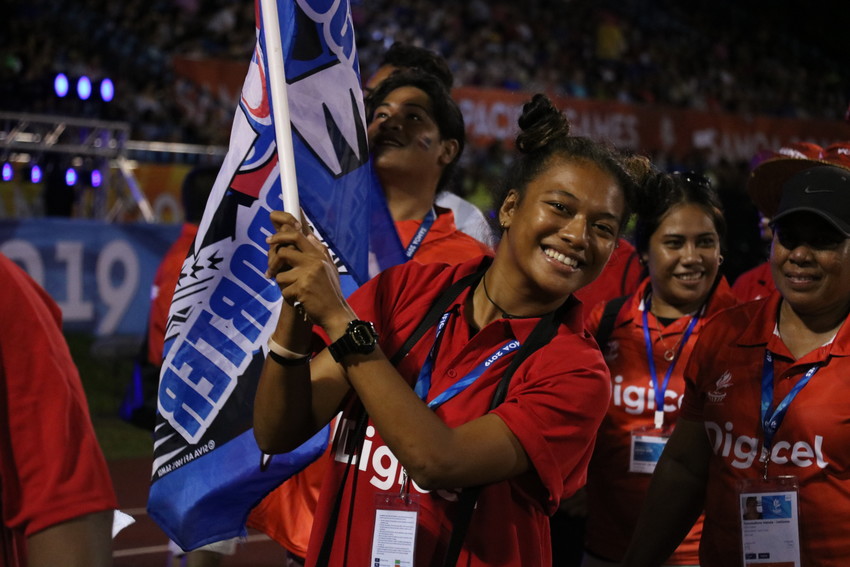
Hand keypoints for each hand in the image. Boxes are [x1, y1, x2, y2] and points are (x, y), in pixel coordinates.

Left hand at [265, 210, 352, 331]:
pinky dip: (289, 297)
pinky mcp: (302, 288)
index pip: (298, 235)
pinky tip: (299, 301)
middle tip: (269, 270)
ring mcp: (308, 274)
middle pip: (284, 249)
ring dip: (283, 285)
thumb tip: (308, 234)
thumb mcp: (329, 267)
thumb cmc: (330, 292)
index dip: (282, 233)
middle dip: (273, 259)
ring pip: (281, 274)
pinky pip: (284, 290)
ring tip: (294, 291)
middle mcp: (314, 261)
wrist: (335, 313)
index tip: (271, 238)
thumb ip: (319, 251)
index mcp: (319, 254)